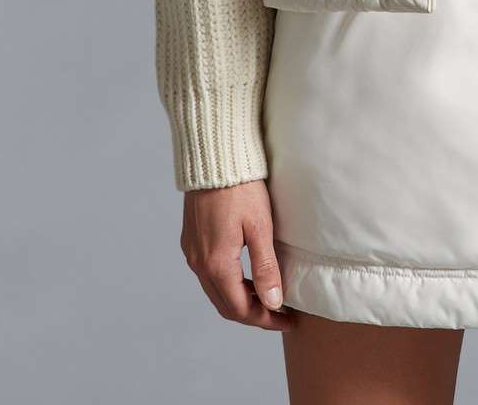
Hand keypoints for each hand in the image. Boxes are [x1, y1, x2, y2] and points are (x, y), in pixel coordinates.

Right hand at [181, 179, 296, 329]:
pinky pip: (208, 273)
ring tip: (267, 296)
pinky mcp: (191, 239)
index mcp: (216, 264)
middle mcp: (198, 263)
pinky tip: (247, 275)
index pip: (240, 309)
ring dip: (240, 298)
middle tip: (280, 314)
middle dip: (253, 314)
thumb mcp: (260, 227)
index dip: (264, 320)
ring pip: (215, 290)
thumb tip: (273, 303)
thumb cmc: (240, 187)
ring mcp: (192, 251)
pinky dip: (228, 282)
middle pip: (225, 304)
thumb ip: (266, 268)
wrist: (214, 156)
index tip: (287, 320)